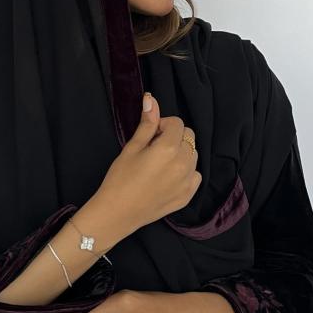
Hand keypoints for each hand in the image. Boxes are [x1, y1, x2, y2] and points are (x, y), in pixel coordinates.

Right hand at [93, 92, 201, 233]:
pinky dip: (185, 172)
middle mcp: (184, 163)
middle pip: (188, 137)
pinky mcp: (188, 195)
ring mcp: (188, 181)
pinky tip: (167, 178)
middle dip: (174, 137)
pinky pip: (195, 175)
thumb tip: (151, 99)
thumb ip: (147, 124)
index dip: (162, 125)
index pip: (177, 123)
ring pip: (193, 155)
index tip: (150, 135)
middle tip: (154, 149)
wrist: (118, 212)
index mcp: (169, 148)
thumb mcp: (132, 147)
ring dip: (180, 154)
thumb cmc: (120, 178)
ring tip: (160, 164)